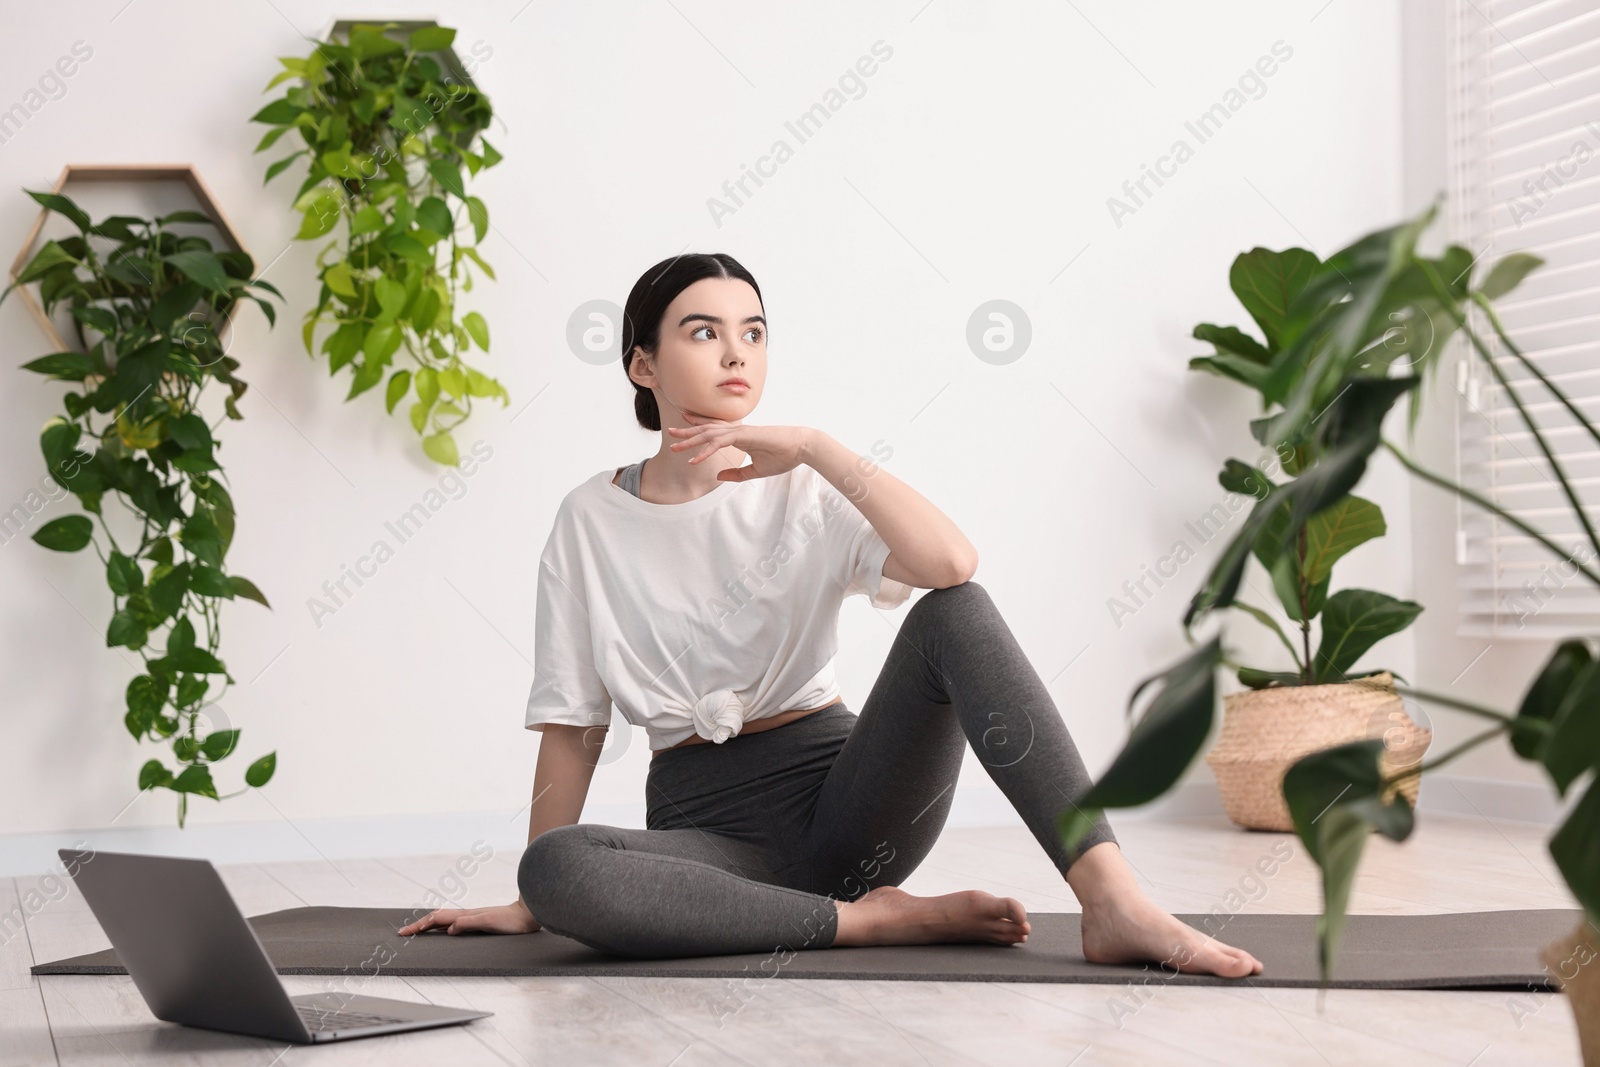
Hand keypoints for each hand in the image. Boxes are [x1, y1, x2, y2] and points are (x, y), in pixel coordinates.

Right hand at [397, 898, 541, 935]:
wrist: (527, 915)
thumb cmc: (511, 921)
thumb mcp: (489, 922)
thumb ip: (470, 923)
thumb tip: (449, 928)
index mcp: (465, 916)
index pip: (436, 919)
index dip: (419, 926)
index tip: (404, 932)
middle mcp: (466, 915)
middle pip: (437, 918)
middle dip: (419, 925)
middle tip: (404, 932)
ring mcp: (471, 918)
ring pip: (444, 920)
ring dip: (429, 925)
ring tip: (417, 931)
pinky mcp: (478, 922)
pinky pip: (453, 924)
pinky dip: (442, 927)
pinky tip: (443, 931)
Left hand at [666, 414, 815, 482]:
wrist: (801, 448)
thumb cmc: (783, 456)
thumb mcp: (756, 470)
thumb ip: (737, 474)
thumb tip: (718, 476)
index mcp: (741, 436)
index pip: (715, 429)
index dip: (699, 426)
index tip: (684, 425)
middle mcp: (737, 431)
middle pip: (707, 429)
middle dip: (687, 431)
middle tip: (670, 433)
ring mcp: (740, 432)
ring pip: (709, 434)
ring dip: (691, 439)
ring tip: (674, 445)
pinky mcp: (744, 436)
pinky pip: (719, 443)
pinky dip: (705, 450)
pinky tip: (694, 459)